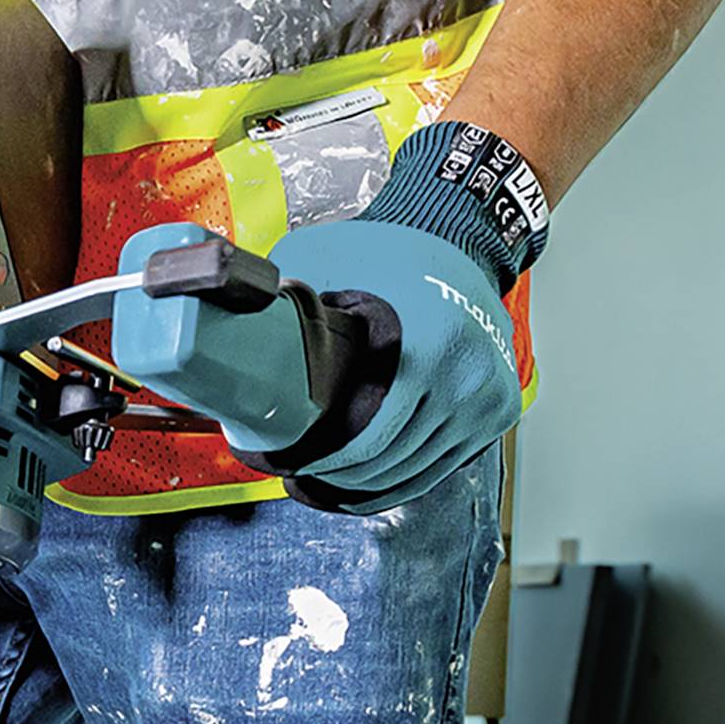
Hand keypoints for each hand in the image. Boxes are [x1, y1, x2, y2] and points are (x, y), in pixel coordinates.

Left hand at [275, 217, 522, 513]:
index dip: (320, 464)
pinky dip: (399, 483)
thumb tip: (229, 334)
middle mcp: (466, 383)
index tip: (288, 465)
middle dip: (335, 480)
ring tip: (322, 486)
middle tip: (297, 479)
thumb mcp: (328, 260)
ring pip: (413, 475)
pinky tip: (363, 486)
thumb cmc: (393, 247)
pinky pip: (439, 468)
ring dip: (364, 489)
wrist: (461, 234)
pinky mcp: (496, 412)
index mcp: (428, 352)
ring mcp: (487, 402)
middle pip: (387, 465)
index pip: (366, 442)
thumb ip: (287, 302)